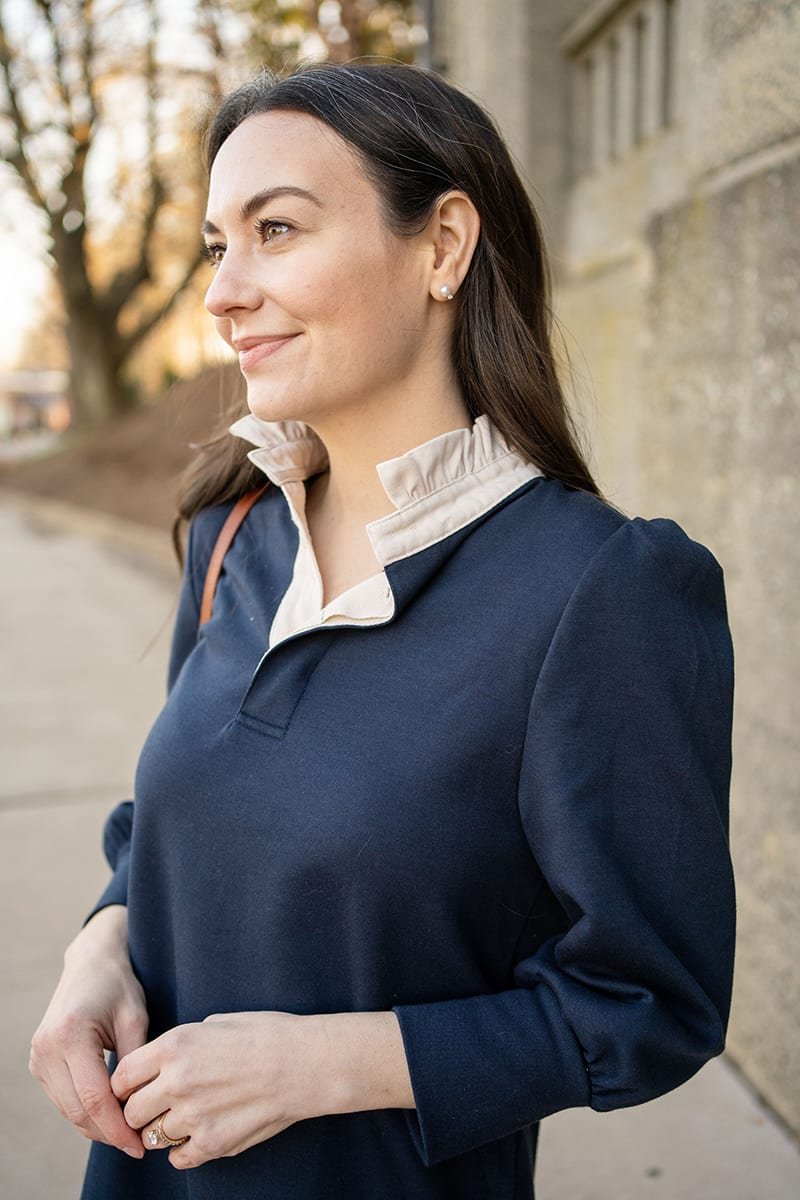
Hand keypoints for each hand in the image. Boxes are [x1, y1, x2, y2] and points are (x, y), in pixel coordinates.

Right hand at [29, 905, 147, 1158]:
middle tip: (140, 1144)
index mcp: (69, 1035)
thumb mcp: (135, 1019)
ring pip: (68, 1110)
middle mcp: (46, 1049)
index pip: (92, 1098)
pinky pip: (63, 1099)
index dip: (117, 1128)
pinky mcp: (38, 1063)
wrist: (91, 962)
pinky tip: (111, 1115)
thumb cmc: (119, 986)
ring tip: (130, 1132)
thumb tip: (141, 1107)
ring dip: (97, 1126)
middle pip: (77, 1110)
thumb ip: (136, 1063)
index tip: (140, 1145)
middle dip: (108, 1133)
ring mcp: (37, 1057)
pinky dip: (85, 1111)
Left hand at [111, 1011, 322, 1168]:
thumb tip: (161, 1064)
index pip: (122, 1074)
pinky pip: (178, 1158)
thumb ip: (180, 1046)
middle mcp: (177, 1081)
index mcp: (174, 1046)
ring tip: (184, 1119)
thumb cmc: (265, 1034)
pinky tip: (200, 1134)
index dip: (125, 1084)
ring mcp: (193, 1116)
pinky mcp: (213, 1143)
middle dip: (140, 1111)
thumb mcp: (215, 1023)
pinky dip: (184, 1151)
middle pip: (131, 1111)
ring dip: (162, 1131)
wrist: (304, 1062)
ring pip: (152, 1137)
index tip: (134, 1087)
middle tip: (155, 1107)